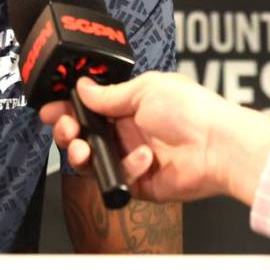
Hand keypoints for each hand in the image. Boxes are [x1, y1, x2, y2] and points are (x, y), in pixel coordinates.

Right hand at [39, 72, 269, 205]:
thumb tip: (82, 87)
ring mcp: (131, 157)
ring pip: (91, 160)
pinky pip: (116, 178)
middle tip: (67, 129)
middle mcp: (127, 131)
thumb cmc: (192, 111)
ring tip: (83, 149)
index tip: (50, 110)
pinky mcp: (139, 182)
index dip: (66, 108)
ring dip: (81, 153)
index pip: (88, 107)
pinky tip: (144, 158)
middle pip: (83, 134)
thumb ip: (108, 94)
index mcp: (128, 105)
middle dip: (67, 131)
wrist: (219, 146)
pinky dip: (127, 168)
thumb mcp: (145, 90)